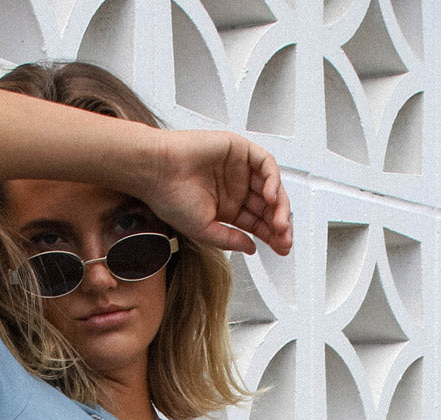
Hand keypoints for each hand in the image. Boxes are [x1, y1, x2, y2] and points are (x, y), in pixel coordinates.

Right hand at [137, 129, 291, 255]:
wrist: (155, 170)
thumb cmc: (169, 197)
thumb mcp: (204, 230)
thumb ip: (229, 240)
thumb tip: (251, 248)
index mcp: (226, 208)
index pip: (257, 223)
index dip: (271, 236)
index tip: (281, 248)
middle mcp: (235, 188)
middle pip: (267, 206)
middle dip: (279, 224)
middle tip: (284, 238)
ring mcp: (239, 169)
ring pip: (270, 186)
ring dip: (279, 205)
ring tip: (279, 222)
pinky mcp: (239, 149)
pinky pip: (265, 164)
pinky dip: (272, 179)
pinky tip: (270, 196)